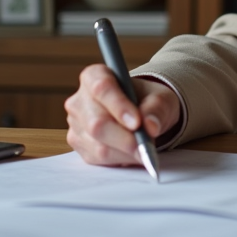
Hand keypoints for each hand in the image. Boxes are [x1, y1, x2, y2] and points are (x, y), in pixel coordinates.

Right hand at [65, 64, 181, 165]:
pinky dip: (120, 160)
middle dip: (124, 139)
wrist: (141, 114)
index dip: (119, 106)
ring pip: (98, 145)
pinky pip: (98, 158)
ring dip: (125, 153)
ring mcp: (76, 124)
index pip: (102, 88)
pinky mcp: (78, 144)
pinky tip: (132, 154)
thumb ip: (157, 108)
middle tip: (146, 147)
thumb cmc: (148, 100)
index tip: (137, 123)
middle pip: (97, 123)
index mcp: (95, 76)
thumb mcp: (160, 98)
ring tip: (145, 150)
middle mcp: (79, 99)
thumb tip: (151, 126)